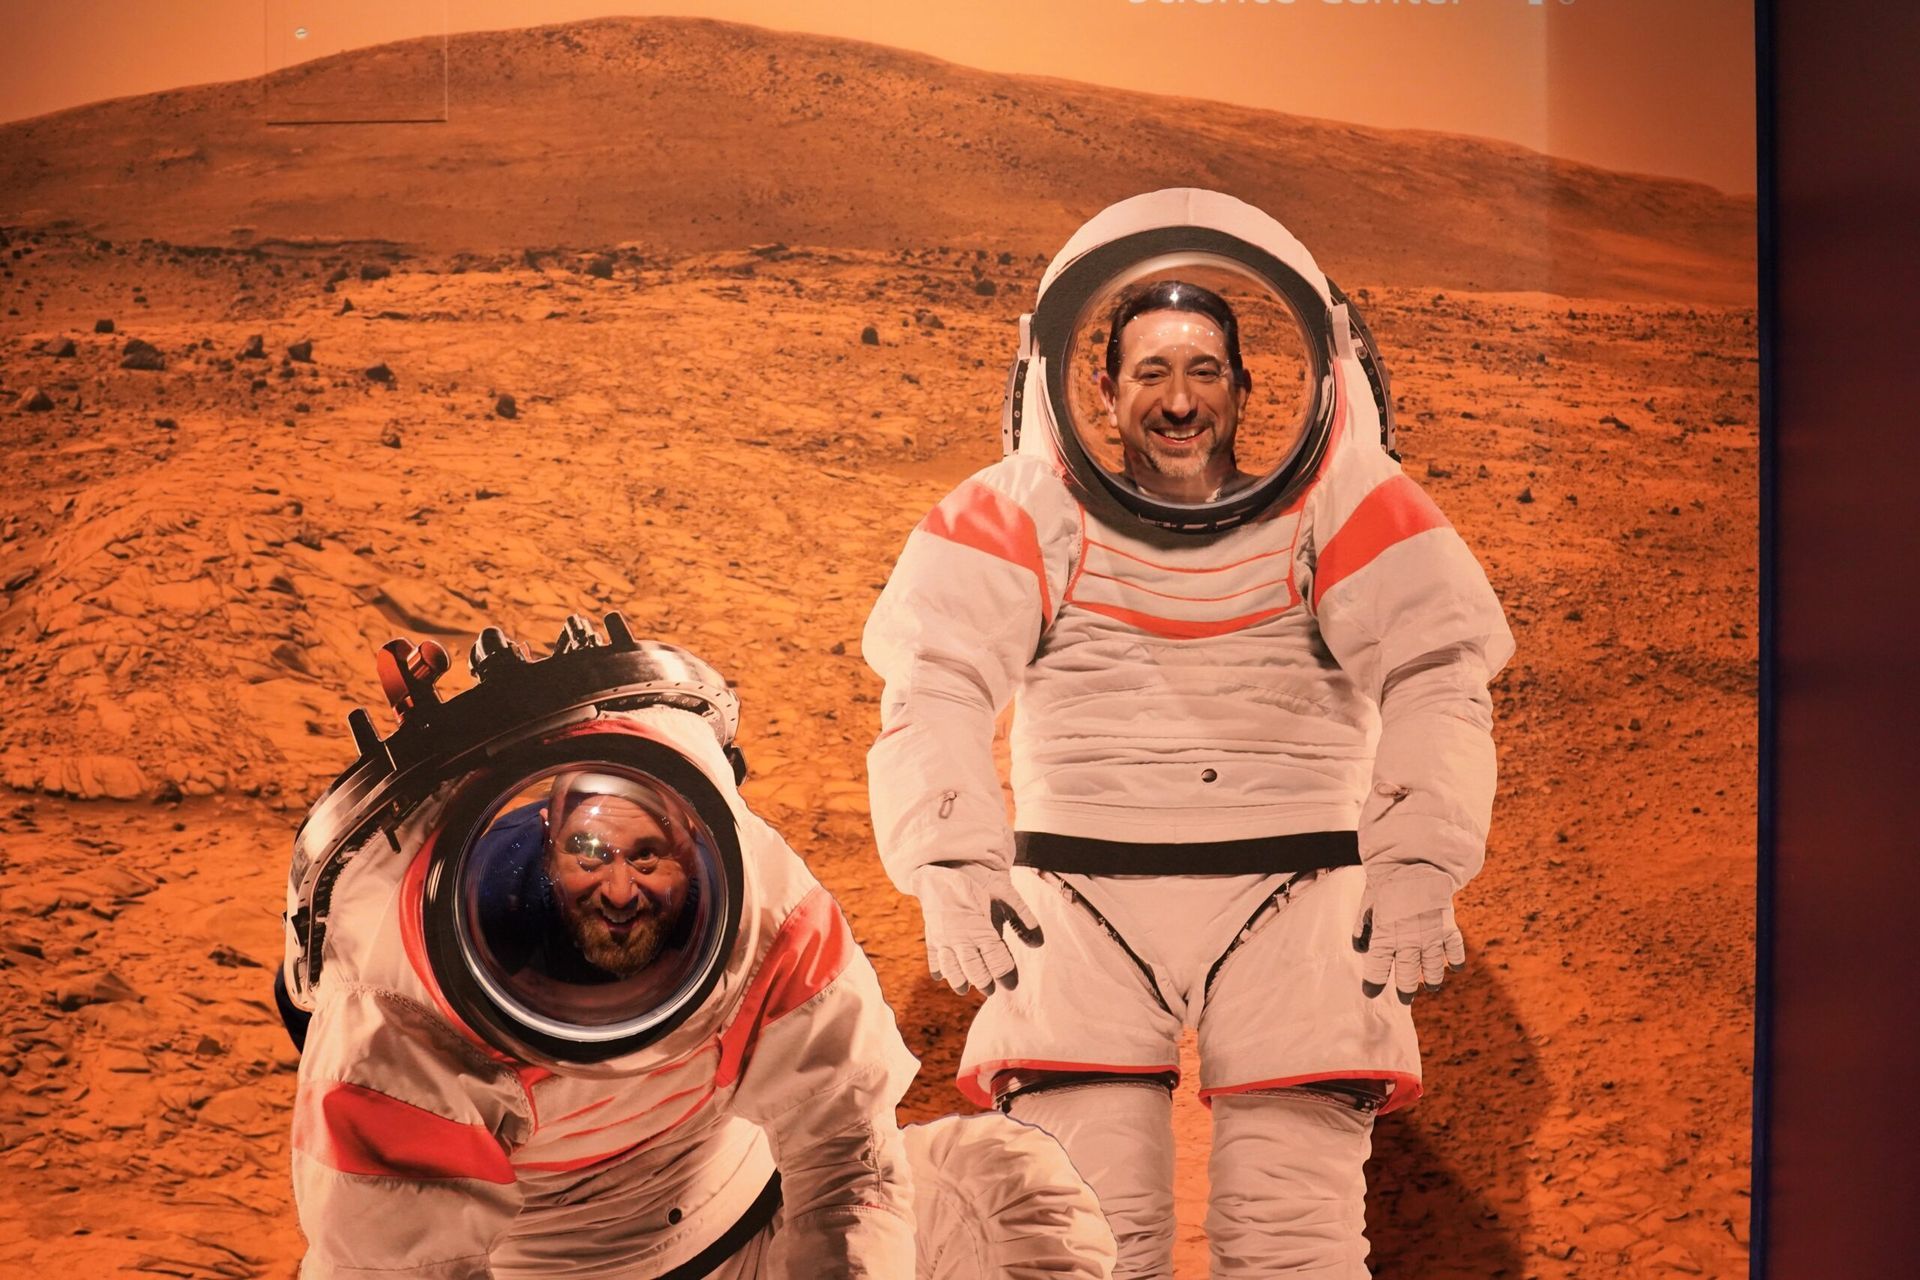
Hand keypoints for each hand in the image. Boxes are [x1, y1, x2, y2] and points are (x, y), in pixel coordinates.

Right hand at [909, 863, 1042, 995]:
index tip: (1012, 984)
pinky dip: (937, 967)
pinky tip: (939, 975)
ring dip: (958, 980)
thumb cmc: (978, 879)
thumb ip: (1023, 918)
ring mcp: (944, 937)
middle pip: (974, 969)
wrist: (944, 865)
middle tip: (990, 990)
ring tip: (964, 989)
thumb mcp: (1006, 894)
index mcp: (981, 928)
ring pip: (952, 968)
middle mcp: (961, 937)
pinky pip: (933, 955)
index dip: (1005, 974)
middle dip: (984, 982)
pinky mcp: (931, 933)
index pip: (996, 959)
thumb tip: (1039, 943)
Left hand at [1351, 864, 1463, 1002]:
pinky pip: (1455, 951)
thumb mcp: (1367, 905)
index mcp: (1385, 935)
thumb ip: (1362, 928)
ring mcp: (1430, 936)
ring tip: (1430, 986)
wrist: (1415, 862)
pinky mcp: (1448, 928)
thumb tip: (1359, 948)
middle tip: (1405, 998)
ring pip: (1432, 969)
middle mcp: (1409, 941)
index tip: (1370, 992)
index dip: (1373, 983)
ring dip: (1431, 981)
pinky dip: (1455, 961)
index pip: (1377, 968)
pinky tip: (1454, 968)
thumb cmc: (1386, 884)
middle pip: (1406, 975)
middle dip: (1405, 989)